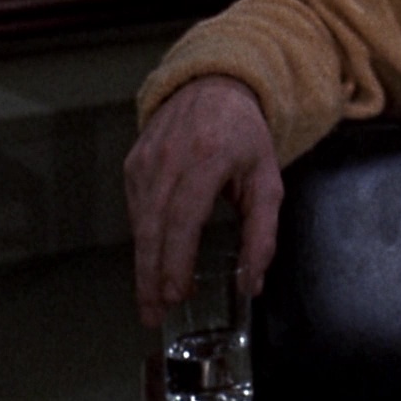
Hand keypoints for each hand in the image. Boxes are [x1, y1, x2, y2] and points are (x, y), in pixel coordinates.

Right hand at [124, 75, 283, 327]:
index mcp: (208, 158)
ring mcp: (147, 159)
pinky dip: (142, 240)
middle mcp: (170, 158)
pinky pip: (134, 210)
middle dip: (151, 276)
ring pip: (138, 222)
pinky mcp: (133, 163)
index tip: (175, 294)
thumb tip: (252, 282)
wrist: (213, 86)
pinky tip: (151, 263)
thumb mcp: (267, 180)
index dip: (176, 260)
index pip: (184, 218)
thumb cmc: (244, 136)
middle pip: (153, 227)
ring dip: (143, 265)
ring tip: (150, 300)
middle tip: (153, 314)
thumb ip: (263, 233)